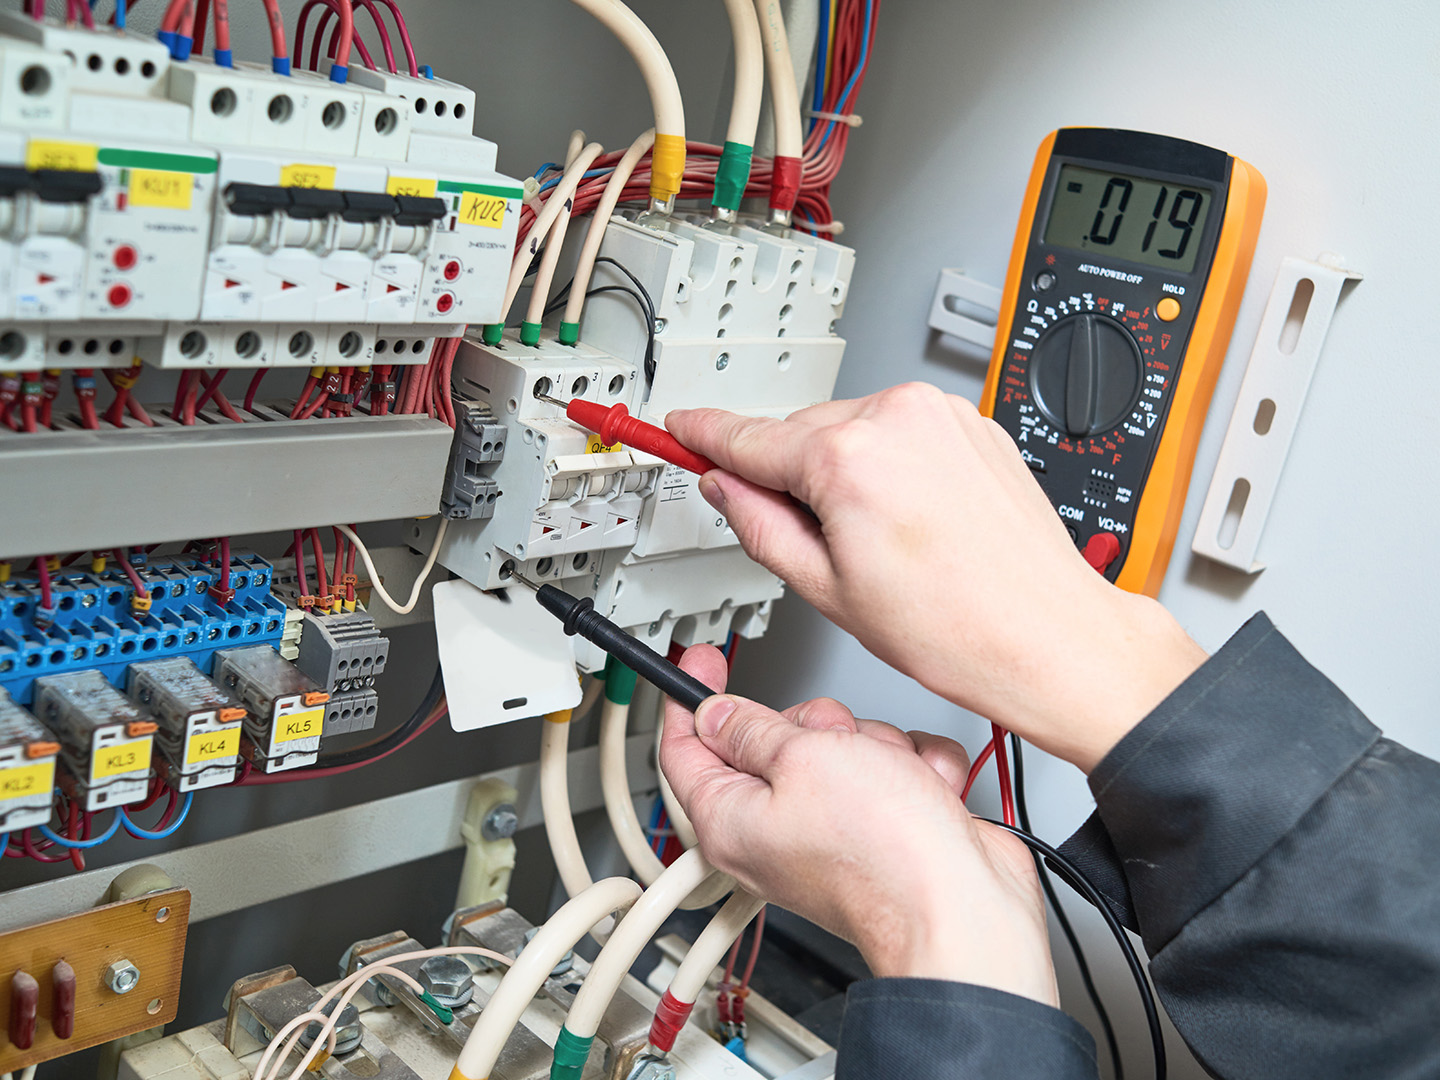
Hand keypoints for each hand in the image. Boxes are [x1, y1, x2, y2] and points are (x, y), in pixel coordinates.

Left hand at [661, 644, 1059, 1005]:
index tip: (701, 662)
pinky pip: (891, 768)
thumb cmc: (881, 850)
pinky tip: (925, 790)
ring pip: (841, 747)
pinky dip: (915, 771)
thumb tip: (715, 714)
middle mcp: (775, 832)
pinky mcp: (884, 829)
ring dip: (875, 746)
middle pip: (774, 740)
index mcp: (731, 821)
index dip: (691, 697)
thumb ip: (753, 728)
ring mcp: (832, 832)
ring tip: (891, 776)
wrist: (964, 905)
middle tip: (835, 740)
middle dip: (815, 724)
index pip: (685, 750)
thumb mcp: (801, 756)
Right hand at [667, 383, 1205, 769]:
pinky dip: (889, 465)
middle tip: (815, 545)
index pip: (749, 437)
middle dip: (790, 478)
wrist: (1048, 635)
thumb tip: (727, 489)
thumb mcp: (826, 590)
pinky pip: (900, 432)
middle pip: (801, 433)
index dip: (705, 437)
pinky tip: (910, 522)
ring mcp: (941, 415)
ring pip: (851, 429)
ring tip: (880, 543)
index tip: (681, 429)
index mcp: (849, 457)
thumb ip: (760, 526)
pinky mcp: (971, 424)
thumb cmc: (957, 628)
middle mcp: (898, 417)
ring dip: (842, 470)